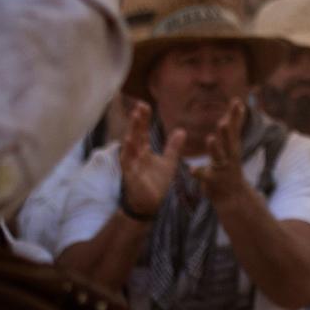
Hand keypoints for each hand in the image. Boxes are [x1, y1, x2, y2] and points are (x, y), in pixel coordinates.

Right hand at [115, 99, 187, 219]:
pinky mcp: (130, 176)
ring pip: (130, 145)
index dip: (143, 119)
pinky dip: (128, 152)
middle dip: (137, 121)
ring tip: (135, 116)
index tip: (145, 104)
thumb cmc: (157, 184)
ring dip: (132, 131)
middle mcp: (136, 156)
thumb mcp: (168, 162)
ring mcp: (131, 165)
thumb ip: (173, 147)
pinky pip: (128, 162)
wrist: (151, 205)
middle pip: (136, 135)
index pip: (142, 132)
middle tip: (140, 105)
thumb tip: (181, 130)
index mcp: (144, 152)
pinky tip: (128, 141)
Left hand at [192, 101, 249, 207]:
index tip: (237, 101)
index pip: (235, 128)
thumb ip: (234, 125)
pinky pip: (205, 176)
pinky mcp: (213, 181)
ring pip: (219, 157)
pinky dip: (199, 172)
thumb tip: (239, 103)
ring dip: (215, 148)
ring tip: (210, 139)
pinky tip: (192, 170)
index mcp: (232, 146)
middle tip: (224, 120)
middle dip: (227, 131)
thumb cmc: (230, 165)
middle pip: (229, 141)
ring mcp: (222, 168)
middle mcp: (230, 155)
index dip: (236, 115)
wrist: (233, 196)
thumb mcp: (233, 143)